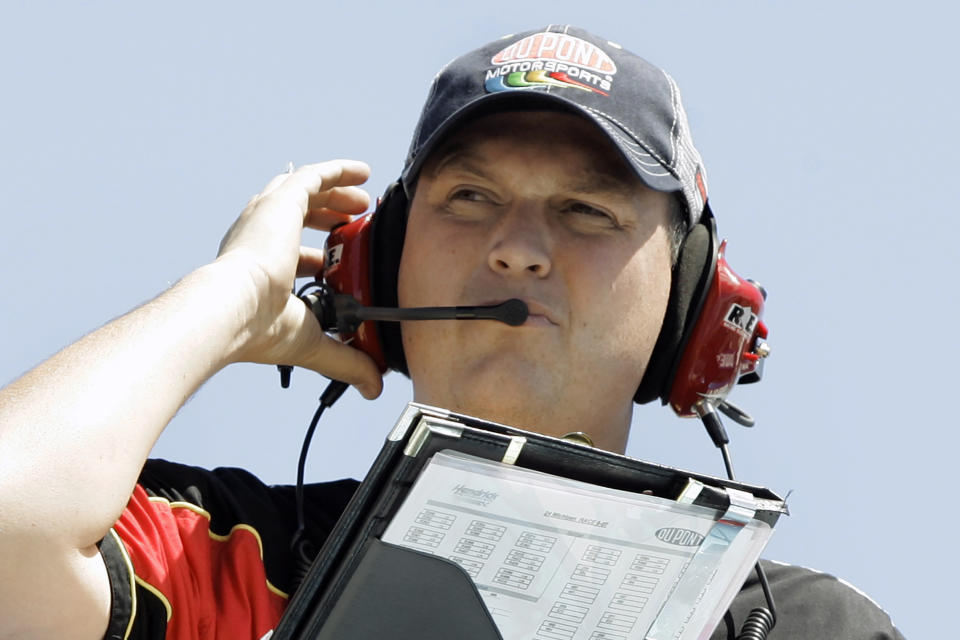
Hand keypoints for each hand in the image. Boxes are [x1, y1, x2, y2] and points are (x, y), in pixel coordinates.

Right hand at [216, 160, 382, 397]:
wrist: (235, 308)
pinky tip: (363, 171)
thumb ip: (347, 361)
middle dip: (328, 216)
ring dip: (336, 194)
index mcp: (261, 269)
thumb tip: (374, 387)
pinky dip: (338, 171)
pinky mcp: (281, 201)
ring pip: (306, 192)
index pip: (293, 253)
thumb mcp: (314, 341)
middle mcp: (261, 238)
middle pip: (298, 216)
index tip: (342, 260)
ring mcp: (268, 217)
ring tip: (363, 199)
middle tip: (354, 220)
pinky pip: (314, 175)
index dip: (321, 255)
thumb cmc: (259, 328)